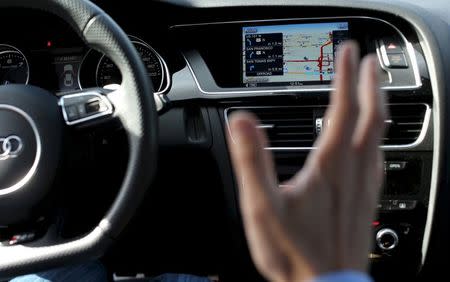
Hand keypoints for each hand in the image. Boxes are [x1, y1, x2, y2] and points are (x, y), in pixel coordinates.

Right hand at [227, 42, 386, 281]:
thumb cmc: (294, 253)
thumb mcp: (263, 207)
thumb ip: (252, 162)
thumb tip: (241, 123)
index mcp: (330, 165)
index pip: (342, 109)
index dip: (344, 76)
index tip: (345, 51)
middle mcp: (354, 171)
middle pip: (372, 117)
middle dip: (370, 84)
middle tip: (369, 62)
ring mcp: (365, 187)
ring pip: (382, 137)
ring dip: (379, 107)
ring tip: (376, 91)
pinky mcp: (367, 202)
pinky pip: (381, 161)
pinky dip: (380, 140)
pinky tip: (377, 143)